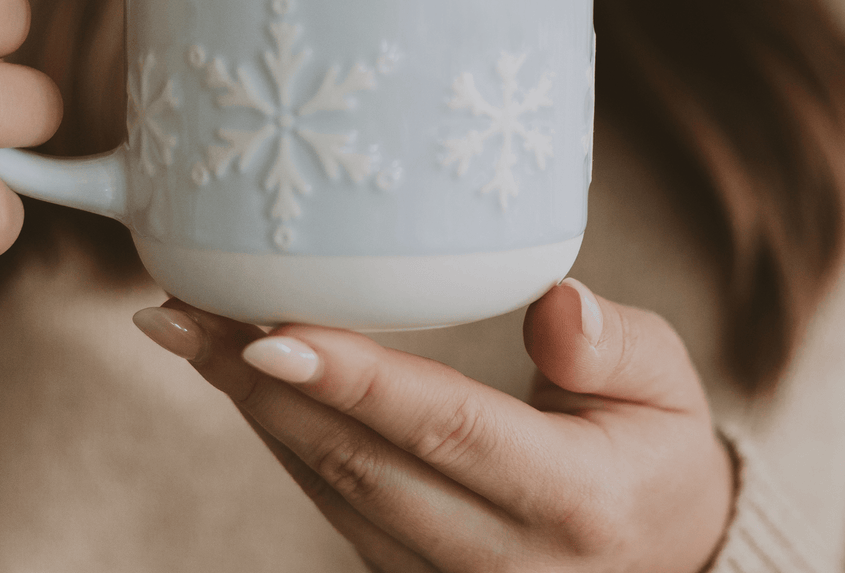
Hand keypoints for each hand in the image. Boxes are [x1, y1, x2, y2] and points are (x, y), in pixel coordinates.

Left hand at [134, 281, 733, 571]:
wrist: (657, 551)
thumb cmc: (654, 450)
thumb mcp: (666, 384)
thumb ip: (615, 346)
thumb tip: (555, 305)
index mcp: (575, 500)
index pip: (446, 429)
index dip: (354, 380)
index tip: (265, 330)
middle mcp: (502, 557)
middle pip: (360, 461)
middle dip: (262, 382)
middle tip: (184, 312)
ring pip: (330, 487)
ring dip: (253, 405)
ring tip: (188, 332)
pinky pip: (332, 503)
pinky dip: (281, 435)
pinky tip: (241, 379)